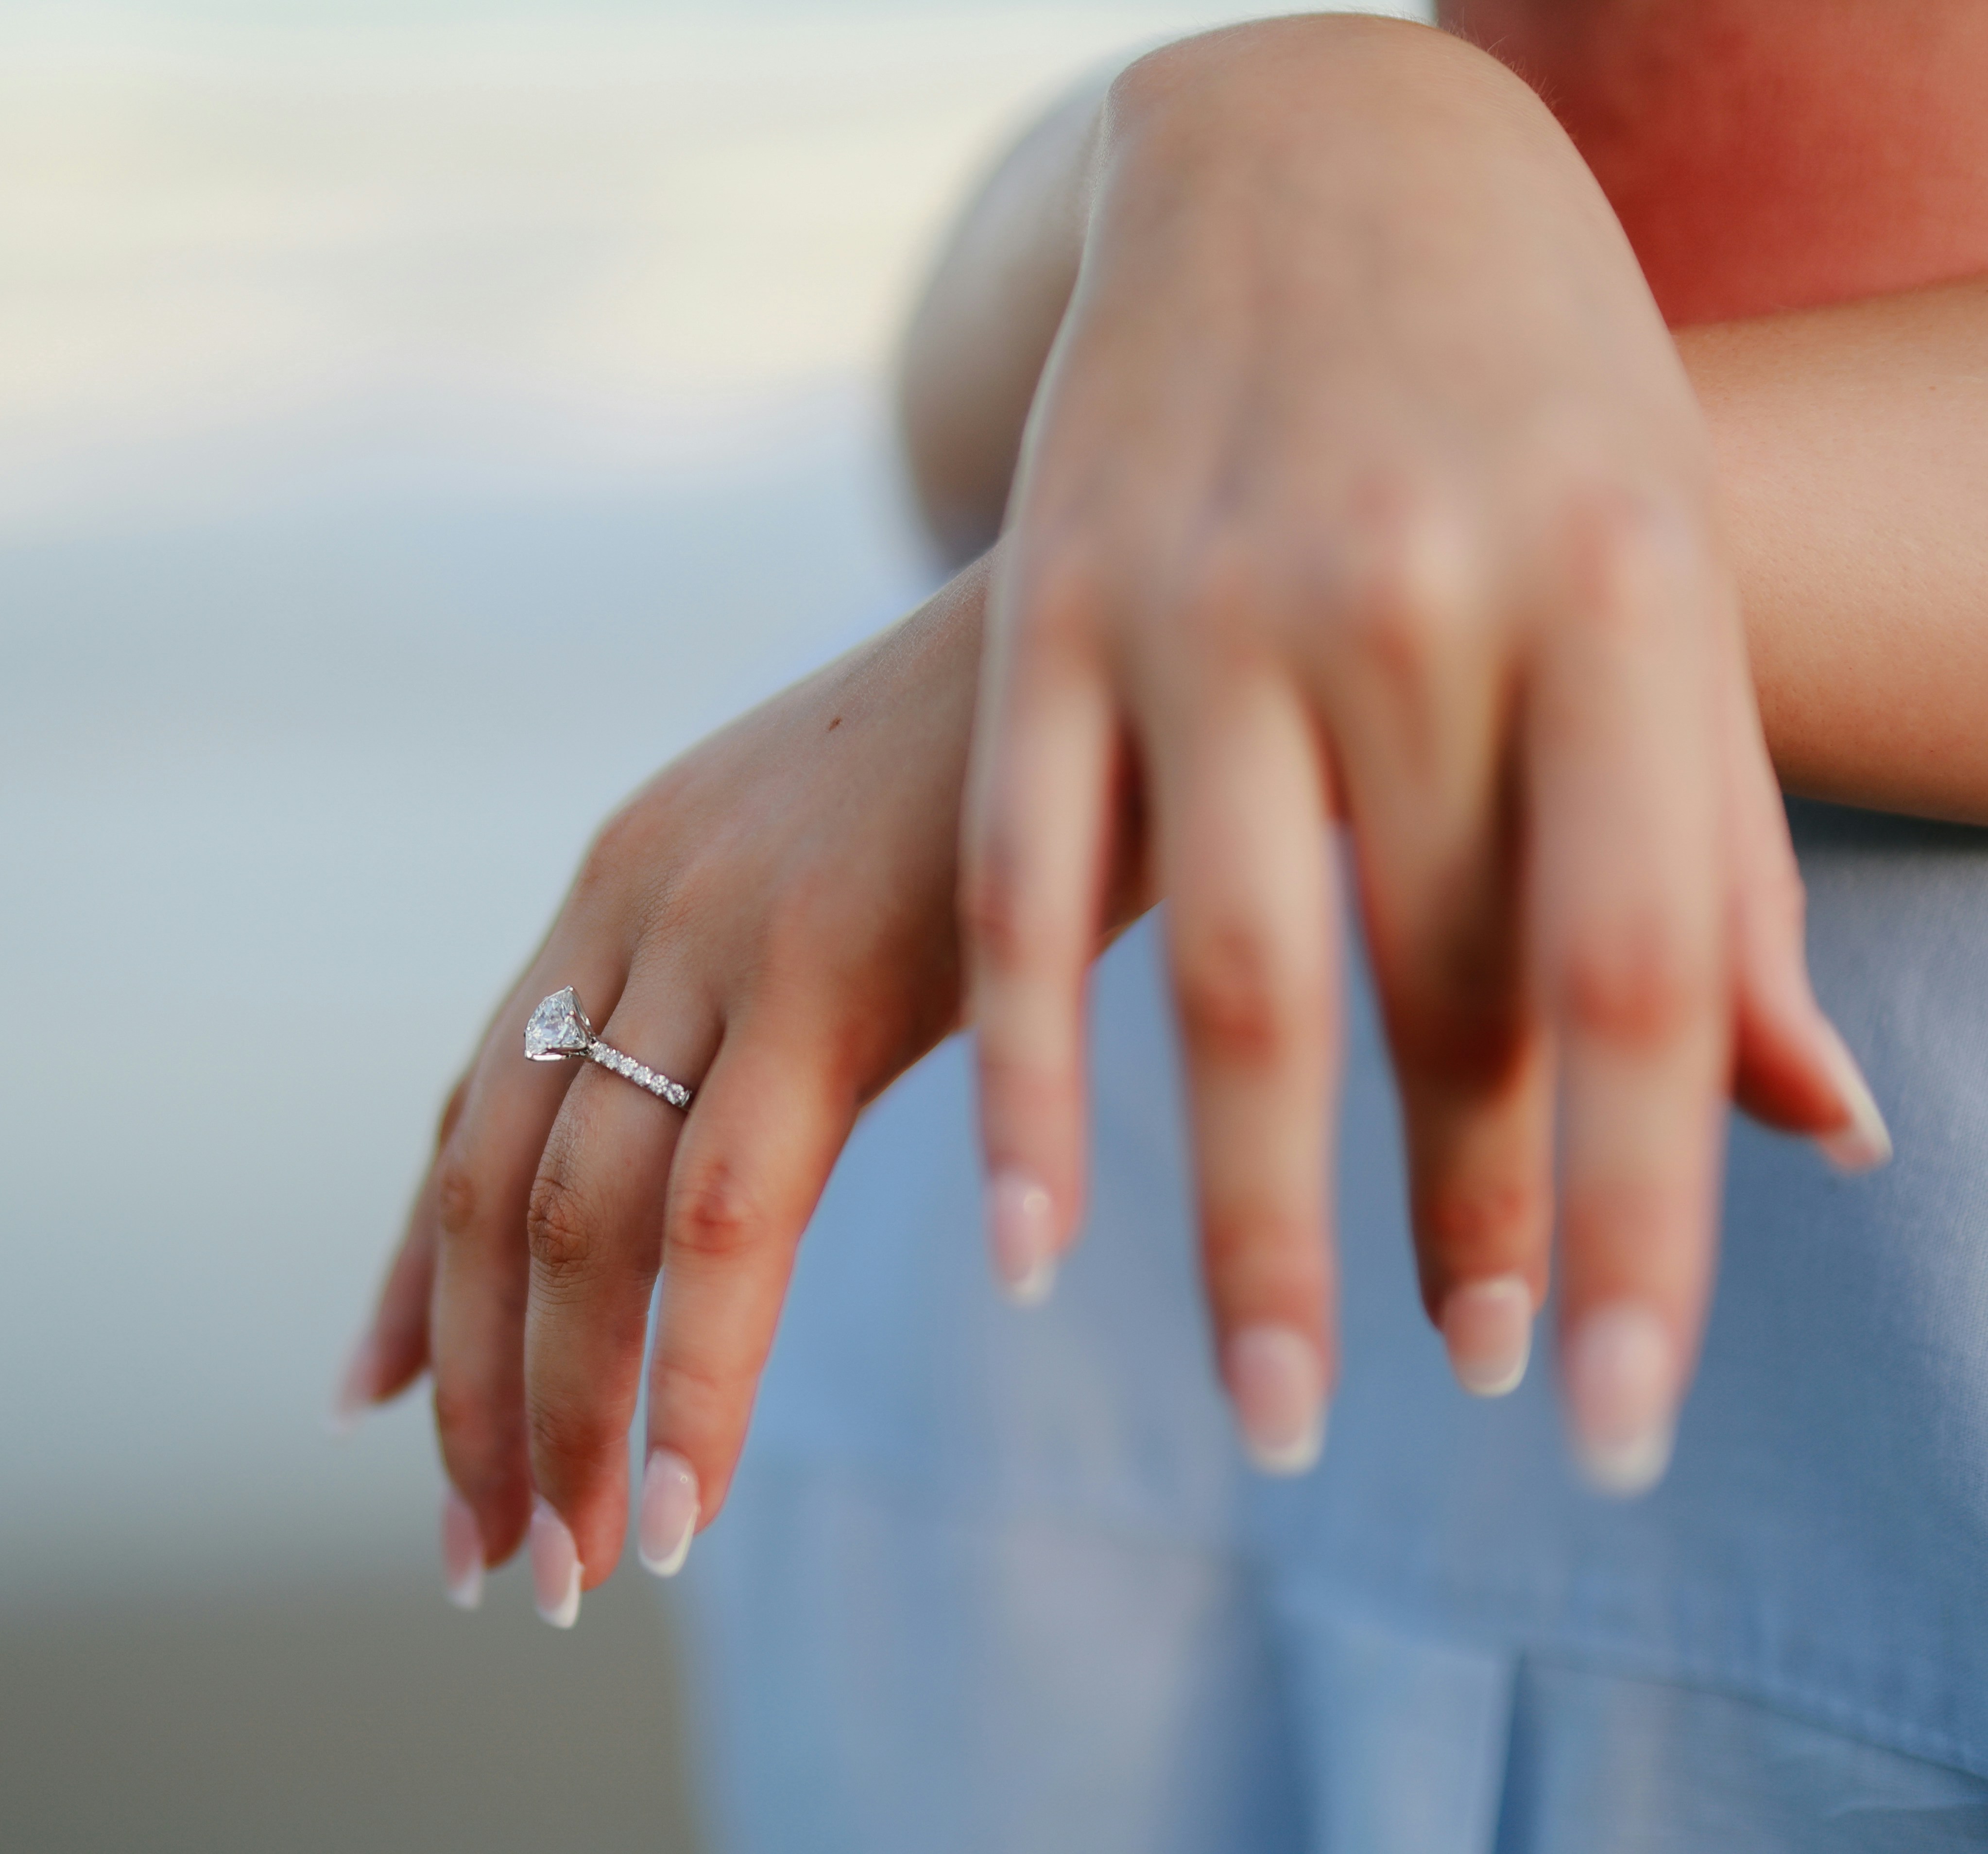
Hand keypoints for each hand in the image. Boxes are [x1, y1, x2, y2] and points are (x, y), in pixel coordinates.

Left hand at [336, 565, 1037, 1617]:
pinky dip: (692, 1376)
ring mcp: (719, 932)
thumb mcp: (847, 863)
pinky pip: (725, 1215)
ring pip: (587, 1222)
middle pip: (499, 1192)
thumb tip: (738, 1101)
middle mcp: (633, 903)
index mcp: (626, 881)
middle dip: (479, 1390)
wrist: (1137, 589)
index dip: (417, 1280)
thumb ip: (762, 985)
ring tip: (567, 1573)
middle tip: (477, 1556)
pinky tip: (680, 1503)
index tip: (383, 1415)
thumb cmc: (1022, 757)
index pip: (473, 1114)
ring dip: (567, 1417)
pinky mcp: (829, 969)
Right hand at [962, 18, 1887, 1493]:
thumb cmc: (1532, 396)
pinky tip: (1036, 1250)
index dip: (1636, 1210)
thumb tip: (1808, 1138)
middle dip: (1455, 1232)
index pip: (1639, 961)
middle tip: (1450, 1403)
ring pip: (1221, 970)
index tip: (1612, 1415)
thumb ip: (1714, 853)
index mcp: (1611, 587)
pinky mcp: (1047, 606)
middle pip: (1436, 985)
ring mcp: (1203, 597)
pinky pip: (1022, 884)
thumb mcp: (1664, 587)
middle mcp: (1408, 592)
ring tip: (1280, 1404)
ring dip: (1242, 1223)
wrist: (1312, 142)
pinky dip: (1028, 1083)